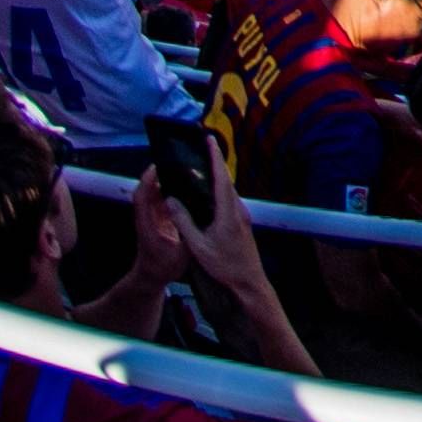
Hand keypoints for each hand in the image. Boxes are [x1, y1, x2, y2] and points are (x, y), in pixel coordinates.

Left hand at [126, 168, 188, 285]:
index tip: (156, 166)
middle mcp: (147, 217)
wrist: (151, 277)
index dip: (146, 180)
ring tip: (184, 170)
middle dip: (158, 174)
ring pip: (154, 193)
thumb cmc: (163, 268)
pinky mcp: (158, 219)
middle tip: (176, 161)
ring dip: (165, 181)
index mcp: (147, 224)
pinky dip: (170, 190)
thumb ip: (189, 239)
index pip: (142, 197)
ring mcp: (151, 217)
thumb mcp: (180, 256)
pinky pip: (161, 200)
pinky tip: (186, 187)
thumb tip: (202, 220)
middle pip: (147, 190)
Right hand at [168, 138, 272, 300]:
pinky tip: (209, 193)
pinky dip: (219, 190)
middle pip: (225, 180)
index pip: (221, 178)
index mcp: (228, 211)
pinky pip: (229, 199)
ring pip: (228, 190)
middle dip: (214, 162)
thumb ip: (184, 223)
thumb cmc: (225, 265)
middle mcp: (238, 209)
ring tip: (203, 165)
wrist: (249, 281)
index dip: (214, 157)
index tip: (208, 140)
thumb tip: (171, 201)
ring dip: (217, 176)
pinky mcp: (241, 221)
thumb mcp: (198, 246)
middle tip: (202, 146)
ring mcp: (242, 215)